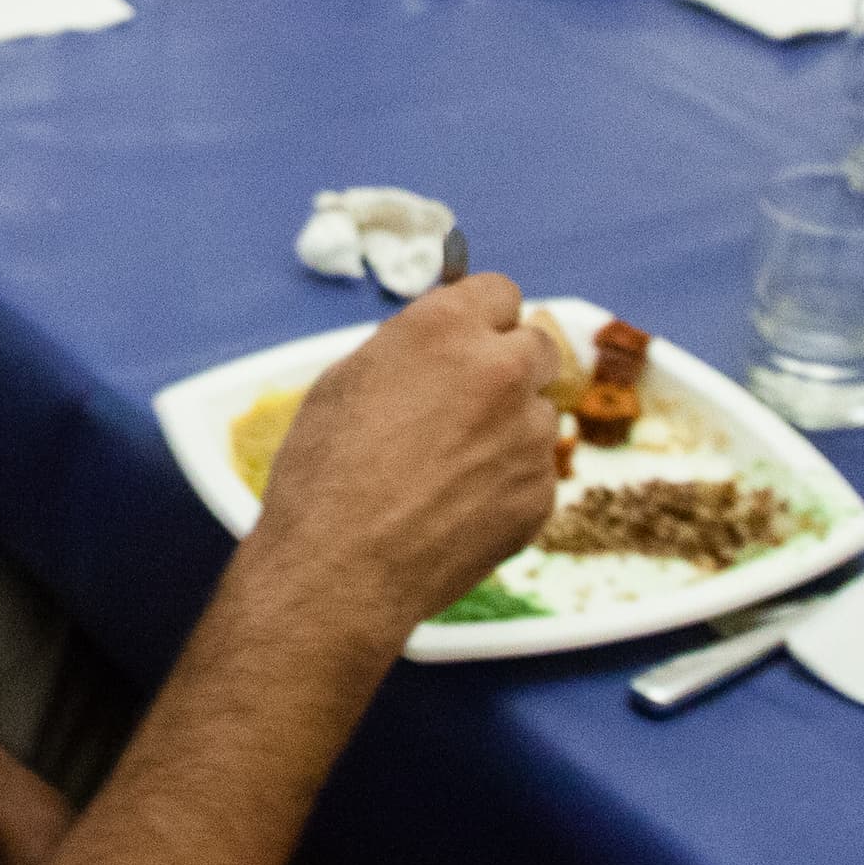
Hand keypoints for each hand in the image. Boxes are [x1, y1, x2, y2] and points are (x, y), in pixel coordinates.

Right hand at [240, 276, 558, 645]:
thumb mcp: (344, 381)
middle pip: (538, 346)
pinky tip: (456, 508)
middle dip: (508, 366)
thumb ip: (408, 349)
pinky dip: (505, 484)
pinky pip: (534, 473)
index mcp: (444, 330)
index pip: (499, 291)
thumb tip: (440, 347)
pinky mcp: (540, 494)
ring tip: (448, 470)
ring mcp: (528, 435)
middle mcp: (499, 370)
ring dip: (508, 429)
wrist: (339, 572)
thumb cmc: (323, 475)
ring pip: (538, 414)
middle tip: (465, 403)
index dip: (480, 317)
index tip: (467, 339)